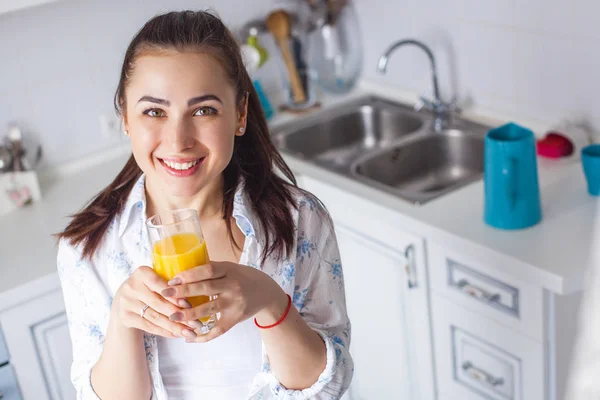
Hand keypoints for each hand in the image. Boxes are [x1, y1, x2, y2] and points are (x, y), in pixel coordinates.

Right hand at [112, 266, 196, 339]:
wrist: (123, 299)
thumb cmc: (149, 287)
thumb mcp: (156, 279)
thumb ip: (171, 284)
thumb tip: (196, 296)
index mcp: (142, 273)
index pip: (160, 285)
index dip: (175, 296)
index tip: (190, 306)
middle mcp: (131, 286)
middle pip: (159, 303)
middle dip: (179, 314)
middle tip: (196, 323)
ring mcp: (126, 303)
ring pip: (155, 317)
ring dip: (174, 327)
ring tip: (189, 332)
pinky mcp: (125, 317)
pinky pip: (149, 326)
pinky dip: (165, 332)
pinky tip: (177, 335)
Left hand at [161, 261, 288, 341]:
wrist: (266, 292)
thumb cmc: (243, 277)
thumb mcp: (230, 267)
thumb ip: (211, 268)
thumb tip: (182, 268)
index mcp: (230, 270)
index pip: (208, 270)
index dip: (190, 274)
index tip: (173, 279)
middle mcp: (233, 286)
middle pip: (206, 289)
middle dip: (184, 292)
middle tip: (165, 294)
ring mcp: (235, 304)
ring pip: (209, 310)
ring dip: (190, 314)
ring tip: (173, 317)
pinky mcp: (235, 319)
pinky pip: (218, 330)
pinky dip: (203, 336)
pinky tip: (189, 337)